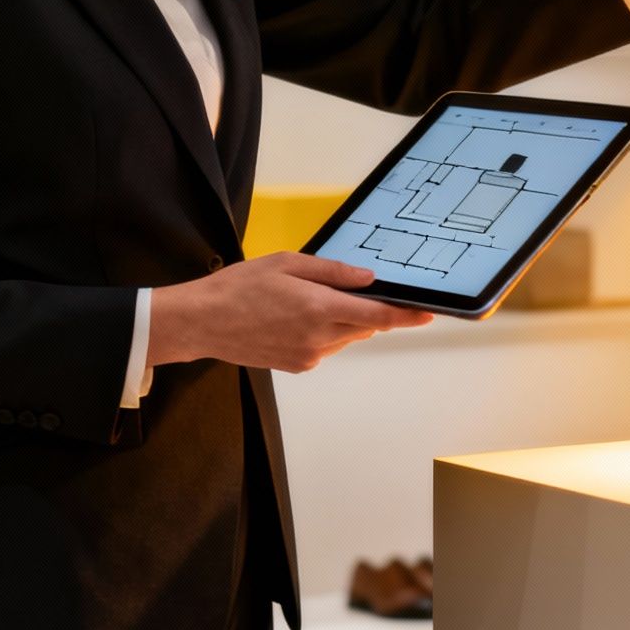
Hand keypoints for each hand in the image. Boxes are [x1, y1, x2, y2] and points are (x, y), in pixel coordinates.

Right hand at [147, 252, 433, 372]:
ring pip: (346, 336)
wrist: (201, 322)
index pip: (377, 315)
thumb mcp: (287, 263)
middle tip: (355, 291)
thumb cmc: (239, 287)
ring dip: (342, 320)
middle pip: (364, 325)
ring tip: (308, 301)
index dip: (406, 316)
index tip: (428, 314)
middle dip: (369, 310)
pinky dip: (324, 332)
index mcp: (319, 309)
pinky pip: (326, 346)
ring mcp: (309, 356)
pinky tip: (296, 318)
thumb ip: (332, 272)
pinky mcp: (298, 365)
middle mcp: (319, 338)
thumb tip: (368, 278)